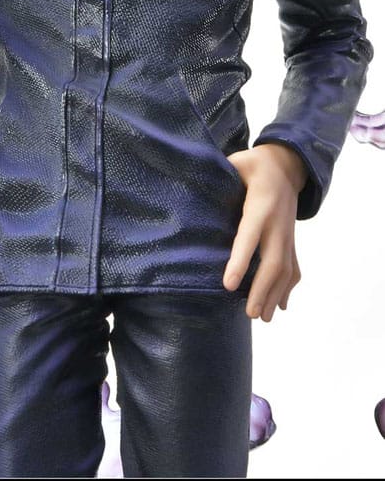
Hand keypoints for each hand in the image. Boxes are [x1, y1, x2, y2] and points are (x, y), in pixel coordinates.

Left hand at [222, 142, 308, 321]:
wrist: (286, 165)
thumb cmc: (253, 165)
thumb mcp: (236, 162)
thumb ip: (217, 175)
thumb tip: (188, 185)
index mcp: (261, 204)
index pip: (249, 235)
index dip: (240, 260)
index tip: (229, 284)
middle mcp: (278, 222)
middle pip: (273, 261)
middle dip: (262, 288)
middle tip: (251, 314)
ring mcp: (288, 233)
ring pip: (286, 268)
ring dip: (275, 294)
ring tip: (264, 318)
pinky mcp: (292, 239)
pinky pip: (294, 266)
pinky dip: (289, 288)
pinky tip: (281, 306)